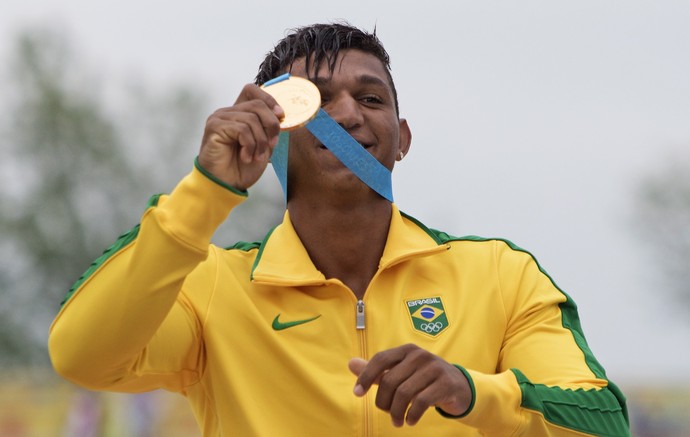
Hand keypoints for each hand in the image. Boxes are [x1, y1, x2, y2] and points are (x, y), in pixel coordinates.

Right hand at [198, 84, 284, 190]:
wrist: (226, 185)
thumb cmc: (242, 167)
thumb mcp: (263, 146)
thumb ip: (269, 129)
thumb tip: (280, 114)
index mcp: (239, 113)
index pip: (252, 90)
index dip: (269, 99)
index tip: (280, 115)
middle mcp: (228, 112)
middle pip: (257, 104)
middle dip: (271, 125)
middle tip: (272, 144)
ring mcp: (219, 117)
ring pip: (252, 118)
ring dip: (260, 141)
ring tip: (256, 156)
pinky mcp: (214, 126)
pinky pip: (242, 129)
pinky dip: (250, 145)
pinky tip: (246, 156)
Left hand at [348, 344, 471, 426]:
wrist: (458, 386)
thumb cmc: (423, 379)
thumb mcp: (401, 372)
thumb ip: (377, 370)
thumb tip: (350, 363)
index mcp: (406, 350)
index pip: (380, 360)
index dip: (366, 376)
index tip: (357, 393)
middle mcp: (420, 355)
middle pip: (390, 380)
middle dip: (383, 402)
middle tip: (388, 414)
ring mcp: (434, 368)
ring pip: (404, 393)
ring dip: (397, 412)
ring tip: (397, 422)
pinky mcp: (446, 383)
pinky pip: (421, 402)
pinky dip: (412, 415)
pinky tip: (410, 420)